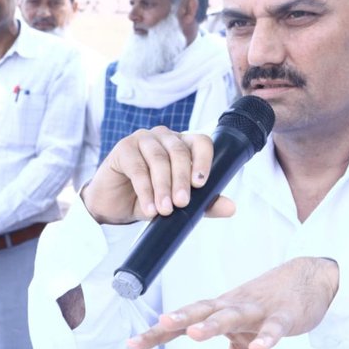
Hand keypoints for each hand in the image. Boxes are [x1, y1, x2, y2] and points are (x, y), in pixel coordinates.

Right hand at [83, 127, 234, 226]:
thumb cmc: (153, 198)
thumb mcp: (181, 205)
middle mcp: (166, 137)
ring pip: (159, 159)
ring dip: (163, 187)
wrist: (117, 206)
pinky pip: (137, 168)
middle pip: (180, 152)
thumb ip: (206, 204)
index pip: (201, 143)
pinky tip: (149, 208)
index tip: (201, 183)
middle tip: (182, 203)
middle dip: (182, 180)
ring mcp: (144, 139)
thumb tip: (231, 208)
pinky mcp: (123, 148)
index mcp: (184, 146)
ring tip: (165, 210)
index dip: (204, 160)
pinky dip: (145, 190)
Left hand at [126, 257, 340, 348]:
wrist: (310, 279)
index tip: (133, 343)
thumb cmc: (270, 306)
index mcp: (220, 312)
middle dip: (182, 319)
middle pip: (203, 311)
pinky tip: (259, 348)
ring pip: (233, 315)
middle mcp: (233, 308)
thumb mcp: (246, 344)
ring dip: (214, 323)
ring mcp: (258, 311)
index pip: (186, 322)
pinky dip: (267, 338)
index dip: (160, 332)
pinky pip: (274, 327)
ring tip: (197, 334)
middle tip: (162, 323)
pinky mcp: (284, 316)